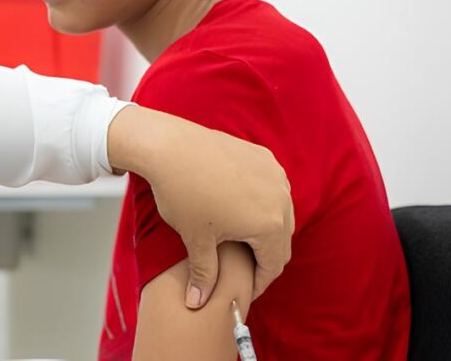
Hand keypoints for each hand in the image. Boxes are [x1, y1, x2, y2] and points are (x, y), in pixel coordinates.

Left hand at [107, 105, 293, 308]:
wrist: (170, 147)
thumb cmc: (182, 193)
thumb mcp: (195, 239)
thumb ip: (204, 274)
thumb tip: (197, 303)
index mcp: (270, 224)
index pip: (274, 264)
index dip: (259, 282)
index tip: (245, 289)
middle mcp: (281, 198)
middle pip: (281, 239)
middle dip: (264, 256)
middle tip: (242, 268)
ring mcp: (274, 174)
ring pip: (279, 212)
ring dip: (265, 227)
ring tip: (240, 238)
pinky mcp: (263, 157)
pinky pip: (271, 187)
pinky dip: (261, 201)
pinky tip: (238, 207)